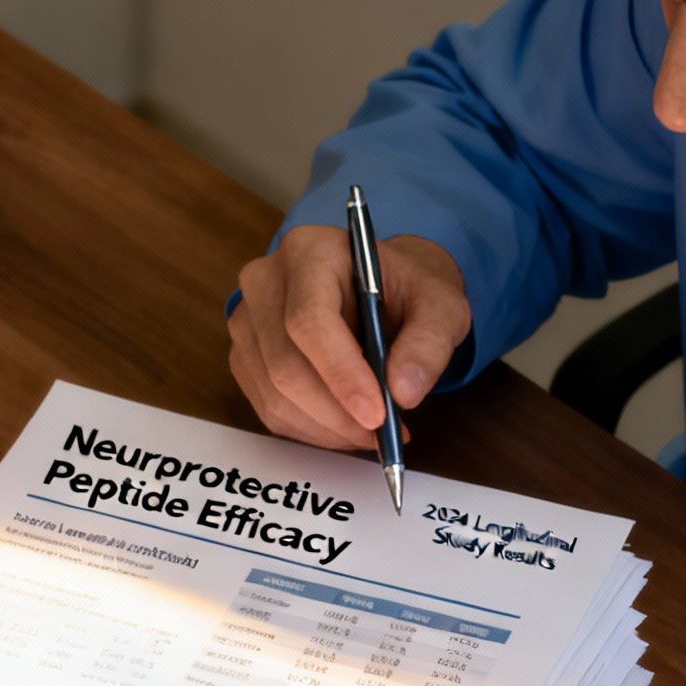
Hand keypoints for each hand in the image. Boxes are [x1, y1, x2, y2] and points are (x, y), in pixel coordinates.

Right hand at [228, 226, 469, 449]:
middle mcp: (266, 280)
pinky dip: (310, 429)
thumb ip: (429, 344)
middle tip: (382, 434)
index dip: (340, 374)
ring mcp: (247, 319)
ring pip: (274, 393)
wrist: (382, 287)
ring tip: (372, 433)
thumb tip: (404, 393)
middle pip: (285, 364)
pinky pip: (268, 406)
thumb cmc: (408, 291)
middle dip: (336, 412)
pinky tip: (344, 427)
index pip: (309, 320)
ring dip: (326, 428)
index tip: (376, 416)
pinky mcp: (245, 354)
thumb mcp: (440, 306)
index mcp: (310, 251)